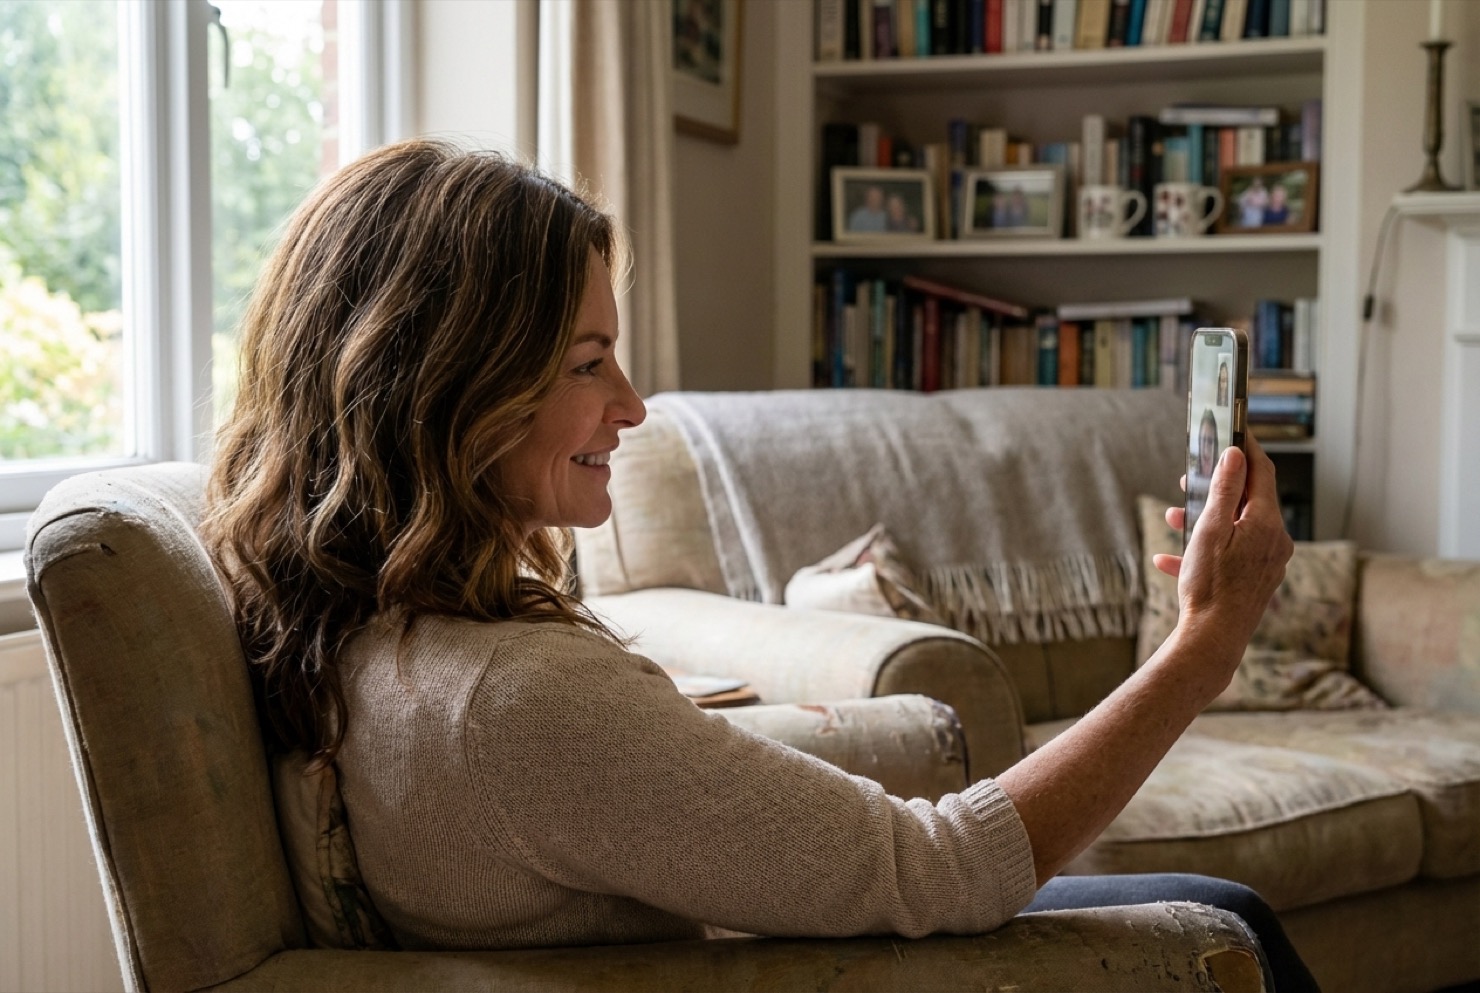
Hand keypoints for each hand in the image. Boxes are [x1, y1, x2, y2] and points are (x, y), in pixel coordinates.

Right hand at [1152, 435, 1293, 676]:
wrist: (1213, 639)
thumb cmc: (1209, 585)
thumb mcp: (1210, 530)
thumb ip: (1224, 490)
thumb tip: (1236, 454)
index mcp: (1267, 524)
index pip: (1262, 472)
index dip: (1246, 448)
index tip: (1234, 428)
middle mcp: (1275, 541)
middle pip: (1248, 501)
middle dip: (1215, 488)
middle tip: (1189, 481)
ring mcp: (1268, 562)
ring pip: (1235, 528)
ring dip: (1204, 520)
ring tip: (1173, 519)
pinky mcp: (1256, 580)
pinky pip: (1230, 555)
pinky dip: (1204, 550)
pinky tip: (1169, 559)